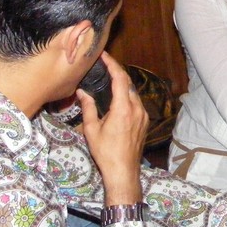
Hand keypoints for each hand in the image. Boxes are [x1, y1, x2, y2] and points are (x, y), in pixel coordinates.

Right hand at [78, 52, 147, 204]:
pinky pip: (136, 102)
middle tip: (104, 64)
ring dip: (122, 83)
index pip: (120, 78)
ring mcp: (143, 115)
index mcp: (123, 108)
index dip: (112, 64)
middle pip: (128, 82)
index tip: (104, 55)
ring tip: (109, 78)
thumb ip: (88, 107)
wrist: (124, 171)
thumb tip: (82, 92)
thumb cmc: (105, 152)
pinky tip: (118, 96)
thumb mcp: (91, 130)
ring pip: (133, 92)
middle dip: (117, 71)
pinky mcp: (145, 121)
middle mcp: (136, 108)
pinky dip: (127, 94)